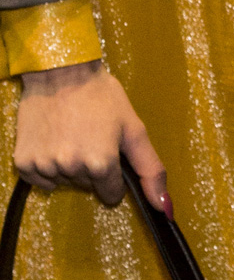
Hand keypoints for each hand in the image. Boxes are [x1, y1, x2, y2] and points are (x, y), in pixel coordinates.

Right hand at [12, 60, 166, 206]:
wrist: (60, 72)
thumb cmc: (101, 96)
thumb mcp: (134, 129)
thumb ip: (151, 170)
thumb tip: (165, 207)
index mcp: (101, 164)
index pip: (112, 194)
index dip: (114, 175)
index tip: (110, 153)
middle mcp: (72, 168)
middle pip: (88, 186)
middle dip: (92, 168)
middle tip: (90, 137)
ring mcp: (45, 165)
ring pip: (65, 182)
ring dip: (70, 166)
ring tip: (72, 135)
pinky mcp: (24, 162)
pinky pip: (40, 179)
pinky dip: (47, 167)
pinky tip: (53, 142)